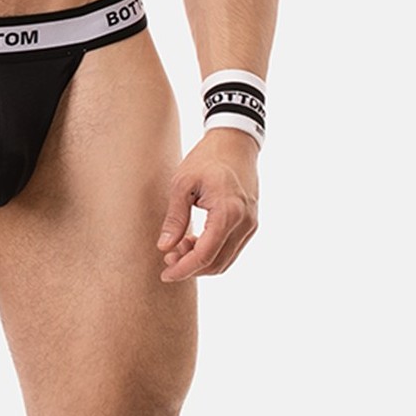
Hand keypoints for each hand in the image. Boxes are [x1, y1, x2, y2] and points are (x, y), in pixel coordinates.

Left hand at [156, 129, 258, 281]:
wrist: (235, 141)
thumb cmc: (207, 158)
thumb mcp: (182, 183)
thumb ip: (175, 218)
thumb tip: (164, 248)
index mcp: (228, 212)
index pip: (205, 255)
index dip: (184, 269)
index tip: (165, 274)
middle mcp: (245, 223)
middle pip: (217, 263)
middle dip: (190, 266)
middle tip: (168, 257)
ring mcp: (251, 224)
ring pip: (226, 260)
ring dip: (201, 261)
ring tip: (178, 247)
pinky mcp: (251, 222)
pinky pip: (232, 248)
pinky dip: (212, 252)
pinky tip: (194, 240)